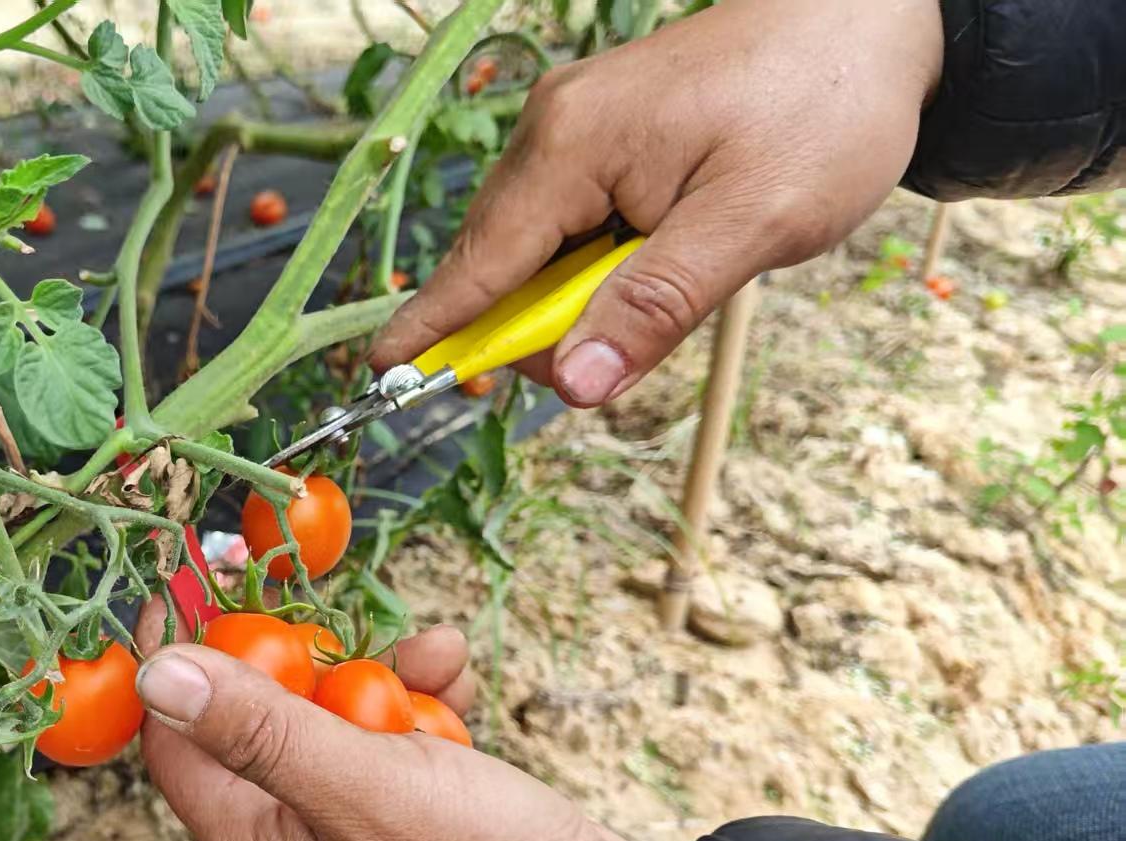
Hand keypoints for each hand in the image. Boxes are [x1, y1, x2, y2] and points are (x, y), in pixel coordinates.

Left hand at [134, 613, 650, 840]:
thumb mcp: (363, 786)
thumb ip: (258, 729)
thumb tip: (157, 673)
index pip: (177, 739)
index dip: (179, 661)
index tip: (193, 582)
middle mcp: (291, 832)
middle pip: (257, 713)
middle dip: (309, 656)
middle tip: (340, 619)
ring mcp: (351, 816)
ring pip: (335, 709)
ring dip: (386, 671)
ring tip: (439, 659)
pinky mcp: (407, 802)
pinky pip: (392, 728)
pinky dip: (425, 697)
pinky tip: (460, 685)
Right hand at [370, 0, 943, 406]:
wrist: (875, 16)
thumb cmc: (825, 106)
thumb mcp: (754, 223)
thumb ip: (656, 306)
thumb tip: (575, 384)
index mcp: (574, 144)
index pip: (481, 260)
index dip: (436, 326)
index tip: (383, 375)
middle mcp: (555, 129)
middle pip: (501, 263)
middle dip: (541, 327)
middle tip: (622, 356)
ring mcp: (576, 127)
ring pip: (538, 249)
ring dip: (583, 295)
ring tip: (679, 281)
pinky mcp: (602, 134)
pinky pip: (571, 222)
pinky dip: (599, 263)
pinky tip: (661, 258)